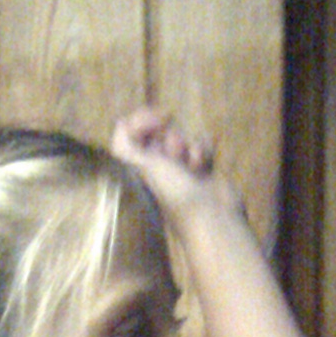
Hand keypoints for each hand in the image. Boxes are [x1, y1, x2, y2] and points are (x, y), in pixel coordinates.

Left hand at [110, 108, 239, 221]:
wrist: (211, 217)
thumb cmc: (174, 194)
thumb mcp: (140, 167)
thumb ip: (124, 143)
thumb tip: (125, 123)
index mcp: (136, 167)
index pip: (130, 130)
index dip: (143, 119)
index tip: (159, 121)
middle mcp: (154, 166)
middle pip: (158, 130)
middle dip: (170, 137)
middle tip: (175, 155)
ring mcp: (178, 167)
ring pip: (182, 135)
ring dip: (188, 145)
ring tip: (192, 166)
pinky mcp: (200, 169)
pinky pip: (200, 144)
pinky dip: (202, 151)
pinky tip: (203, 166)